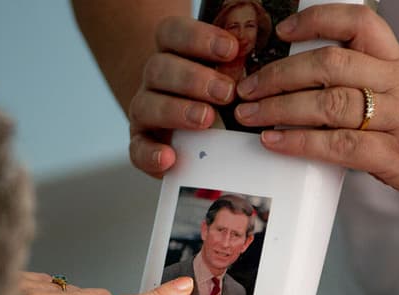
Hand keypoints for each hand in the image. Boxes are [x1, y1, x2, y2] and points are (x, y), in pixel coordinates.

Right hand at [127, 16, 242, 176]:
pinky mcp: (141, 143)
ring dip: (177, 111)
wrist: (184, 124)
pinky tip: (169, 158)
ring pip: (147, 104)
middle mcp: (154, 78)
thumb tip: (261, 68)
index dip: (199, 38)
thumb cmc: (213, 94)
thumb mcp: (224, 73)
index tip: (231, 49)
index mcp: (172, 52)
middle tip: (226, 93)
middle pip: (160, 67)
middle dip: (194, 79)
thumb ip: (235, 68)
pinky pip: (137, 148)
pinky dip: (151, 154)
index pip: (173, 33)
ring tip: (206, 119)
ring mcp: (145, 110)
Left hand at [232, 4, 398, 235]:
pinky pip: (341, 145)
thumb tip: (304, 94)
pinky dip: (301, 143)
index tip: (282, 31)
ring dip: (280, 108)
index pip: (360, 23)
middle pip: (331, 63)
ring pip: (330, 103)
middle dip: (279, 73)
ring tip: (250, 115)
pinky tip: (276, 143)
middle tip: (246, 87)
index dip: (317, 20)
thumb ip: (365, 92)